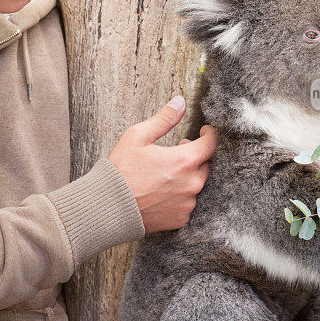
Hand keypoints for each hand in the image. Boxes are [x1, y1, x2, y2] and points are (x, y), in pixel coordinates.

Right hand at [108, 96, 217, 232]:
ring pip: (197, 184)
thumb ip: (164, 119)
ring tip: (168, 172)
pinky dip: (180, 195)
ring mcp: (187, 204)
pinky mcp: (181, 219)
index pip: (211, 145)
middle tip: (178, 151)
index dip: (209, 134)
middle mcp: (191, 184)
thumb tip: (180, 101)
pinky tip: (163, 191)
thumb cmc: (121, 170)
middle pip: (205, 165)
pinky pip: (188, 203)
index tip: (204, 131)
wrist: (108, 208)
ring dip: (188, 176)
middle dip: (195, 155)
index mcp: (184, 161)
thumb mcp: (138, 136)